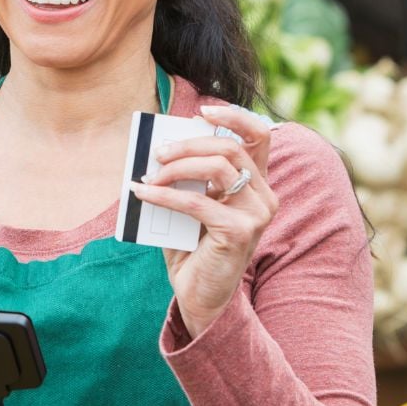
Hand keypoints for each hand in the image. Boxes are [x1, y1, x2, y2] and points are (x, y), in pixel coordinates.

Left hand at [128, 105, 276, 338]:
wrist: (198, 296)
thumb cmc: (192, 246)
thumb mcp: (190, 202)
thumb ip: (185, 176)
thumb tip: (158, 147)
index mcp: (256, 183)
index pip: (259, 136)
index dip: (234, 116)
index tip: (204, 109)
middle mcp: (264, 195)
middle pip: (229, 147)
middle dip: (188, 144)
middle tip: (157, 152)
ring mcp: (256, 214)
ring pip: (217, 167)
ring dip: (176, 167)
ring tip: (149, 175)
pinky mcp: (240, 232)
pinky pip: (197, 201)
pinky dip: (164, 194)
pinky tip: (142, 193)